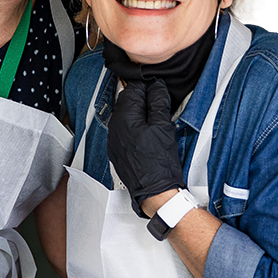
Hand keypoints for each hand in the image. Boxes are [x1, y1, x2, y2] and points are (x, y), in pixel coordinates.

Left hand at [107, 79, 184, 216]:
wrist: (154, 191)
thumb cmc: (159, 163)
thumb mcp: (163, 126)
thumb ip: (158, 102)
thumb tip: (157, 87)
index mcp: (124, 117)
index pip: (133, 89)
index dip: (147, 85)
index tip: (157, 87)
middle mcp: (114, 126)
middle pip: (126, 101)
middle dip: (141, 98)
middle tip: (158, 101)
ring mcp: (113, 139)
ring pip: (124, 116)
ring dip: (137, 113)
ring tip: (155, 118)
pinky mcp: (116, 150)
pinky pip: (123, 130)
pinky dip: (133, 126)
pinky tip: (146, 132)